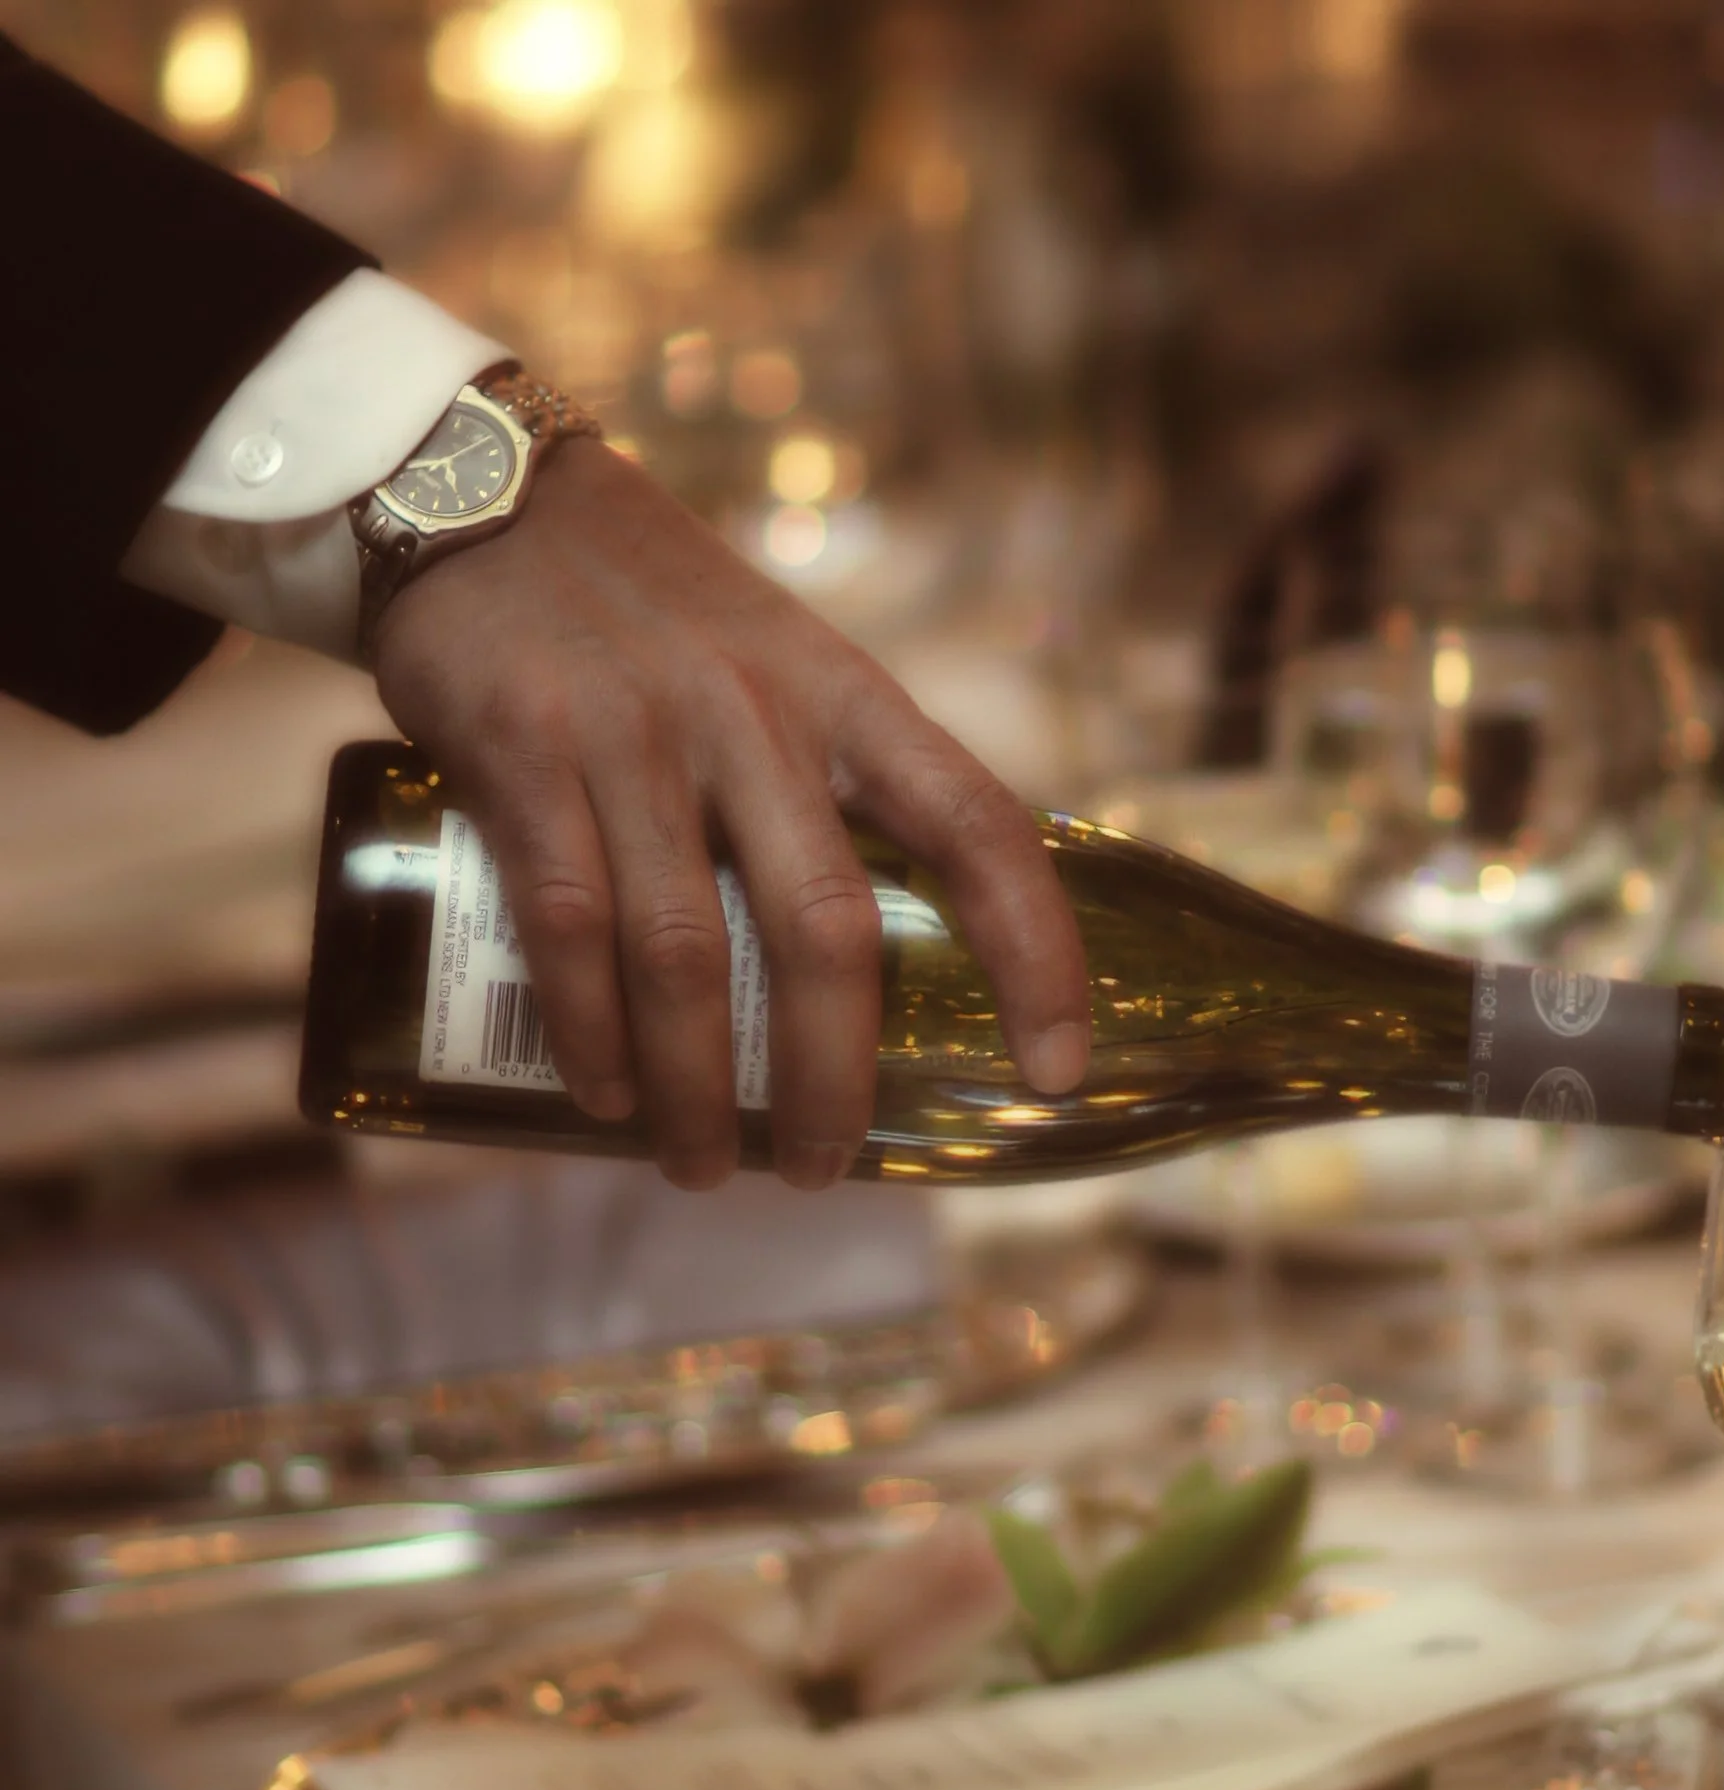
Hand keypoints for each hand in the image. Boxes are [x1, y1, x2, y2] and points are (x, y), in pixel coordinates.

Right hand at [369, 439, 1090, 1189]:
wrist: (477, 494)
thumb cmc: (656, 615)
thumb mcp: (785, 666)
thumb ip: (843, 786)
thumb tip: (902, 955)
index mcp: (849, 698)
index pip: (980, 831)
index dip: (1036, 958)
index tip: (1056, 1071)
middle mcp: (757, 718)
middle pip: (829, 936)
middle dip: (831, 1082)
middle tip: (819, 1170)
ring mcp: (637, 738)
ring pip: (692, 958)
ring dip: (700, 1091)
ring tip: (703, 1169)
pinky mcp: (523, 754)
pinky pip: (569, 928)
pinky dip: (591, 1034)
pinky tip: (607, 1101)